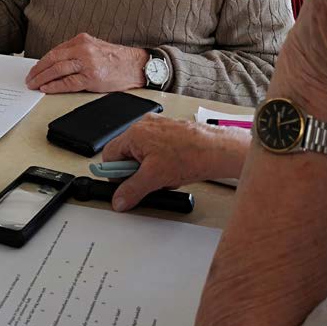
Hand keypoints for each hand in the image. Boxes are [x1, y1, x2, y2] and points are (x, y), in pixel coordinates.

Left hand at [25, 33, 147, 93]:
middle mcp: (83, 49)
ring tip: (34, 85)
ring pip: (57, 70)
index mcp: (82, 40)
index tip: (34, 69)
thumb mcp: (95, 47)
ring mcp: (87, 63)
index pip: (55, 51)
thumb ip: (76, 52)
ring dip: (42, 78)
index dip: (42, 61)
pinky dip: (55, 86)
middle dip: (38, 70)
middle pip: (53, 59)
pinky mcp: (92, 78)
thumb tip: (56, 63)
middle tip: (29, 78)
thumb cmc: (116, 58)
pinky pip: (68, 83)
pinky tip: (47, 88)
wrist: (136, 65)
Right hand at [101, 116, 249, 210]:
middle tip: (150, 181)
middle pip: (127, 155)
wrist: (217, 150)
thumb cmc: (190, 155)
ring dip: (150, 170)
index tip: (123, 186)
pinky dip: (161, 163)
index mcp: (135, 133)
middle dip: (137, 172)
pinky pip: (156, 150)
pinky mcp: (170, 132)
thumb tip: (119, 199)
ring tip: (166, 176)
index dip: (115, 174)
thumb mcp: (154, 178)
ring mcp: (158, 127)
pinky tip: (173, 171)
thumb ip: (132, 190)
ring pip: (143, 154)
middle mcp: (144, 126)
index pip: (109, 155)